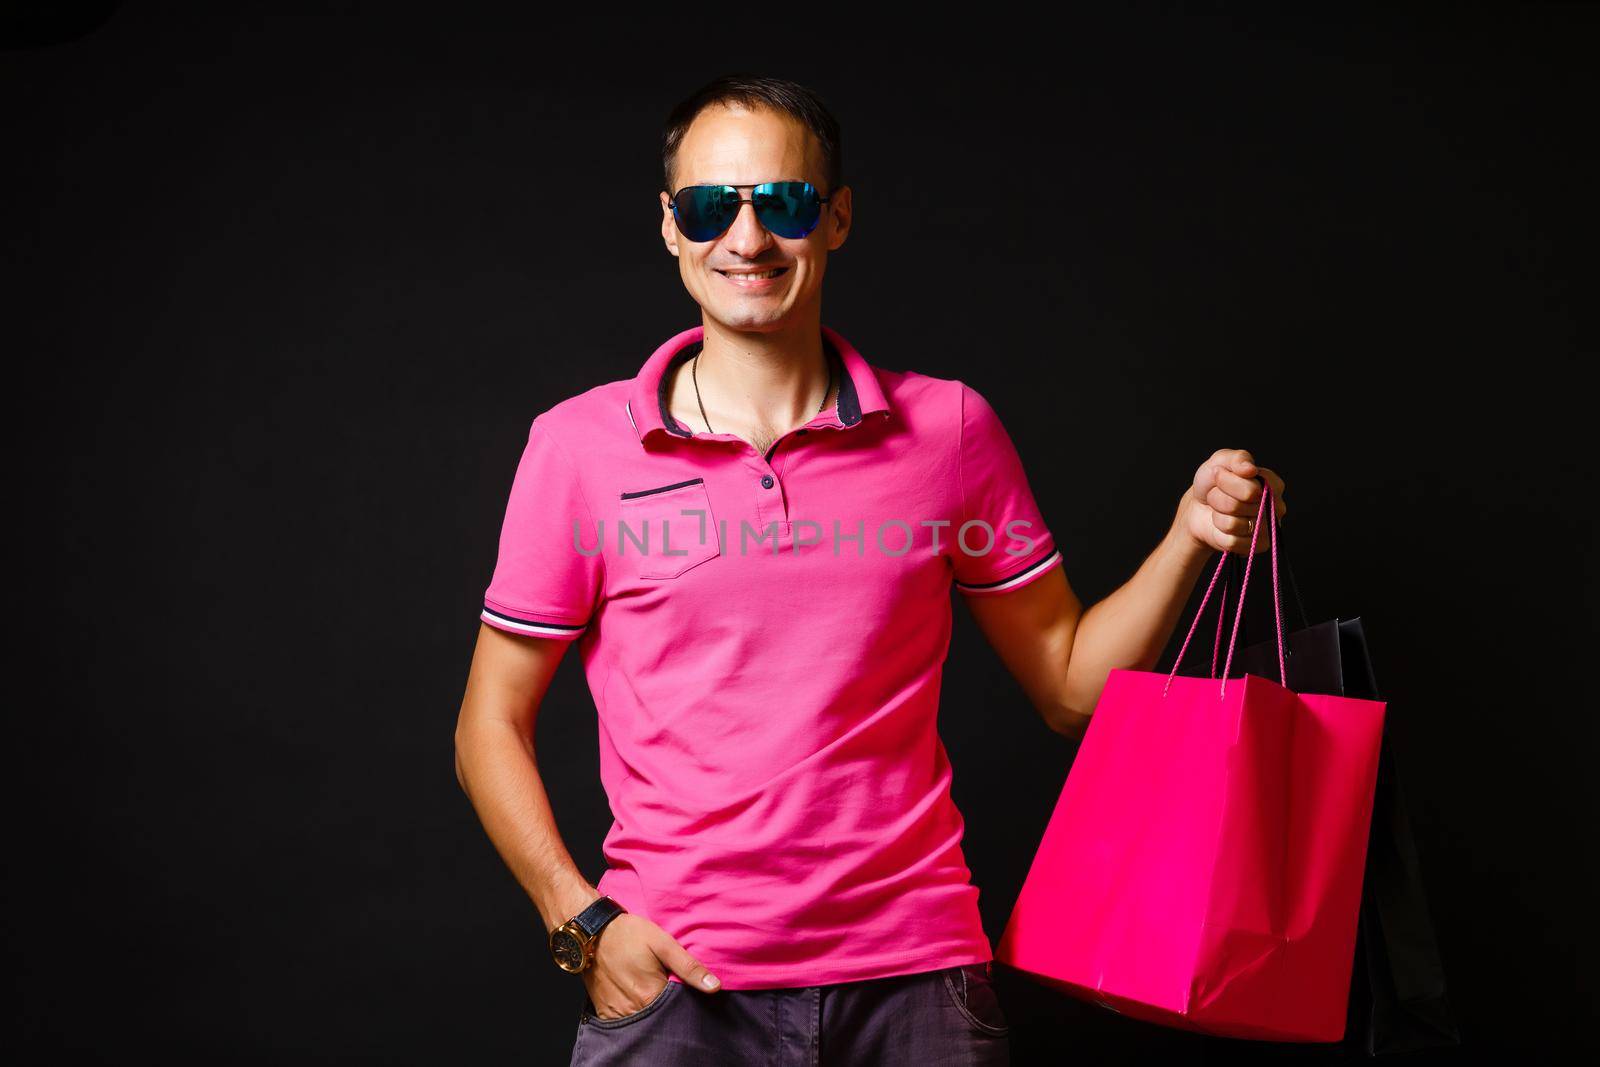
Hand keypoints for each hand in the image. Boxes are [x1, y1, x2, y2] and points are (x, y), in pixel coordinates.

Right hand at [582, 913, 720, 1018]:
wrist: (592, 932)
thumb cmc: (628, 934)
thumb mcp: (663, 944)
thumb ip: (689, 967)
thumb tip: (714, 987)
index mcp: (651, 995)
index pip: (678, 1012)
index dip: (685, 1003)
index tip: (686, 991)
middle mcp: (634, 1009)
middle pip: (660, 1018)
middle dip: (668, 1008)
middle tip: (665, 984)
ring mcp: (617, 1012)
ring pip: (642, 1020)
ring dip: (650, 1010)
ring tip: (651, 990)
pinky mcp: (605, 1011)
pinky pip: (624, 1020)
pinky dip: (633, 1012)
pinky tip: (636, 995)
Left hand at [1178, 449, 1287, 556]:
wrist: (1197, 508)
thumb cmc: (1213, 484)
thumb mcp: (1221, 461)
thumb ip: (1238, 459)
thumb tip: (1250, 470)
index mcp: (1271, 484)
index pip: (1253, 486)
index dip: (1229, 480)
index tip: (1218, 475)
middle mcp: (1274, 507)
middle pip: (1244, 502)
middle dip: (1220, 496)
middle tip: (1217, 494)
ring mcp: (1266, 528)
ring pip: (1235, 523)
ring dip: (1217, 514)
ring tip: (1218, 510)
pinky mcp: (1255, 546)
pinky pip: (1232, 541)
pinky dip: (1219, 532)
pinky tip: (1221, 526)